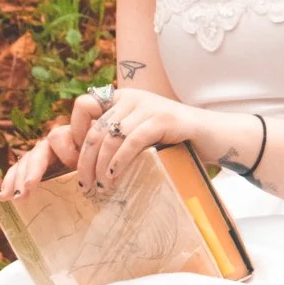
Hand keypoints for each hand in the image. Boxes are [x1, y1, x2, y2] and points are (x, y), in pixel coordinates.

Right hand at [0, 89, 109, 199]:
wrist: (108, 161)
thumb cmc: (108, 160)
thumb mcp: (106, 157)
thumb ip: (102, 159)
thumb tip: (108, 170)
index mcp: (74, 136)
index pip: (61, 138)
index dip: (66, 151)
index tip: (73, 166)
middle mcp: (57, 143)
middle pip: (40, 150)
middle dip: (32, 169)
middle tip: (28, 187)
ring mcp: (45, 154)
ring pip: (26, 161)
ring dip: (17, 178)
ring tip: (10, 196)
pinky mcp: (37, 167)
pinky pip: (20, 171)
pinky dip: (11, 183)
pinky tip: (2, 197)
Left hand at [73, 90, 200, 194]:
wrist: (209, 135)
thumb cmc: (171, 139)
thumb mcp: (138, 131)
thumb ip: (116, 136)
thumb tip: (83, 162)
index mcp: (121, 97)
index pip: (84, 105)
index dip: (74, 131)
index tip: (76, 159)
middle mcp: (131, 97)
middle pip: (94, 129)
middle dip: (84, 161)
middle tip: (83, 185)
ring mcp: (147, 106)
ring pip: (110, 138)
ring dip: (100, 167)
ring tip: (100, 187)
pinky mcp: (162, 119)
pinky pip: (131, 142)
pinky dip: (119, 162)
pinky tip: (114, 177)